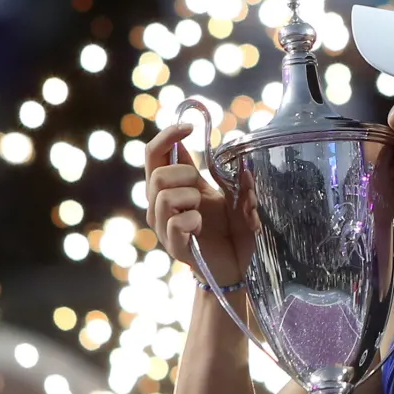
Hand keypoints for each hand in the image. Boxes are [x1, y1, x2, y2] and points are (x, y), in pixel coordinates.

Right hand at [144, 122, 256, 284]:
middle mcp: (160, 205)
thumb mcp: (234, 198)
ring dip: (190, 197)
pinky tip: (201, 225)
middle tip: (202, 188)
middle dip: (185, 175)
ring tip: (202, 209)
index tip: (190, 128)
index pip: (154, 154)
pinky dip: (192, 220)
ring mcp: (164, 227)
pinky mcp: (174, 246)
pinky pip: (175, 224)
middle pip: (157, 175)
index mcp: (171, 187)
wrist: (235, 266)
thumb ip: (232, 178)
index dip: (168, 136)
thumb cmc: (230, 230)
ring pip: (164, 197)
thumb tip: (239, 160)